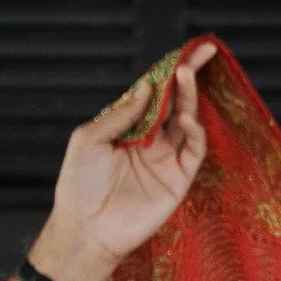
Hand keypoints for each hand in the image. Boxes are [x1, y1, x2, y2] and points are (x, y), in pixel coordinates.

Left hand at [16, 52, 211, 280]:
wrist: (86, 229)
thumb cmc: (79, 185)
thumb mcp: (88, 139)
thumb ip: (120, 114)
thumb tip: (147, 87)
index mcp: (128, 126)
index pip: (154, 93)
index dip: (169, 71)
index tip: (185, 51)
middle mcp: (150, 139)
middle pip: (176, 101)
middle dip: (189, 76)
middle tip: (200, 53)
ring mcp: (166, 158)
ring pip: (187, 120)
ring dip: (190, 97)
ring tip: (186, 77)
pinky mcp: (178, 180)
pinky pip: (193, 150)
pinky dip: (194, 132)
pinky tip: (184, 118)